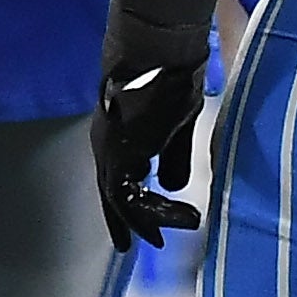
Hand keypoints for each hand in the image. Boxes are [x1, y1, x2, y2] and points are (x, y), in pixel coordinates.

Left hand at [93, 0, 226, 251]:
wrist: (158, 52)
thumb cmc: (170, 78)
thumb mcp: (177, 124)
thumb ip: (173, 156)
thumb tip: (172, 187)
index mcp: (119, 137)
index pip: (119, 180)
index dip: (130, 206)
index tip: (144, 228)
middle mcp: (107, 146)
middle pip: (112, 196)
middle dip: (126, 222)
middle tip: (141, 245)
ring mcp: (108, 151)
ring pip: (121, 200)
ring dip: (152, 219)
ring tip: (189, 223)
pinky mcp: (117, 155)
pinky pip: (130, 196)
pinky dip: (155, 211)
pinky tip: (184, 214)